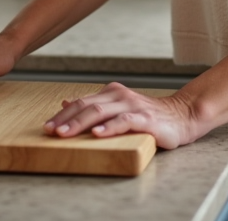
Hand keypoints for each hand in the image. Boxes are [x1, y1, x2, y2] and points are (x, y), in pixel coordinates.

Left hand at [42, 82, 201, 149]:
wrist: (181, 117)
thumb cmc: (147, 117)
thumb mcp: (117, 108)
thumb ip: (94, 105)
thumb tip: (65, 102)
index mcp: (111, 93)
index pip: (81, 102)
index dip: (62, 114)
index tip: (46, 127)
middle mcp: (120, 96)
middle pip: (86, 106)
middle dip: (66, 119)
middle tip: (50, 131)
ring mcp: (132, 106)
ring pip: (101, 112)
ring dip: (80, 123)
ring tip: (65, 133)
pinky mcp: (145, 119)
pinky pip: (124, 121)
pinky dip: (109, 128)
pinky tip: (97, 134)